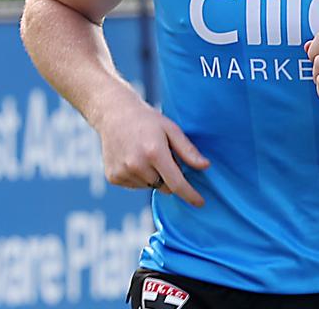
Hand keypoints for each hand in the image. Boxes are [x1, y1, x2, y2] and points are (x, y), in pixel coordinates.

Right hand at [95, 94, 209, 206]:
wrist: (115, 115)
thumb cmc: (149, 122)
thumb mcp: (172, 130)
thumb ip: (188, 150)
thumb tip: (206, 166)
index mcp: (154, 153)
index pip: (176, 183)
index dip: (190, 194)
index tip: (200, 203)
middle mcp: (136, 165)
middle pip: (164, 186)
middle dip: (170, 178)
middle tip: (165, 157)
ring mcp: (122, 172)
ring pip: (150, 186)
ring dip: (154, 177)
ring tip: (147, 155)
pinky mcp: (113, 178)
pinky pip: (135, 186)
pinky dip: (141, 178)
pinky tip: (136, 160)